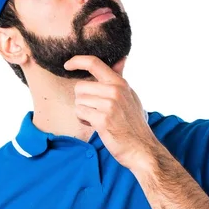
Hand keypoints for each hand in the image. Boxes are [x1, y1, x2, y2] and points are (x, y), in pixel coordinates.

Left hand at [64, 55, 157, 171]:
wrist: (141, 148)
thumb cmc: (134, 125)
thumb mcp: (131, 97)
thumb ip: (121, 80)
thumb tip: (121, 59)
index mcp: (120, 83)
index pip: (94, 63)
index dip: (78, 61)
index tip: (67, 65)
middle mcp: (115, 91)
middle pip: (80, 87)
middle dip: (82, 100)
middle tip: (95, 111)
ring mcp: (109, 105)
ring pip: (78, 101)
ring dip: (83, 112)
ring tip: (98, 119)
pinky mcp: (102, 119)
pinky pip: (79, 113)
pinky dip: (83, 120)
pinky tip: (95, 125)